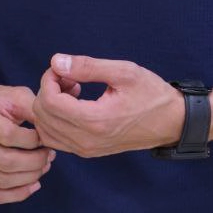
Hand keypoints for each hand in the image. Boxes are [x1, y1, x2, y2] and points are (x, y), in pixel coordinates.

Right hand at [0, 71, 54, 204]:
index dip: (33, 140)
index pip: (8, 135)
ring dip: (30, 177)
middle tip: (49, 155)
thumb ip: (34, 110)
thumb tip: (52, 130)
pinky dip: (17, 194)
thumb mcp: (15, 96)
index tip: (44, 137)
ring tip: (44, 166)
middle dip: (35, 162)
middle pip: (6, 162)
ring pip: (2, 180)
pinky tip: (33, 184)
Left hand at [32, 54, 183, 157]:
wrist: (170, 122)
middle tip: (69, 76)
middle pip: (42, 116)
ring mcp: (85, 149)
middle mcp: (86, 141)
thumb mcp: (123, 72)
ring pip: (45, 130)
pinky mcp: (87, 151)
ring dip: (49, 106)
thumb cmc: (151, 94)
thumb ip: (88, 67)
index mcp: (95, 121)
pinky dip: (54, 119)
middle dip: (48, 90)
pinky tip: (73, 104)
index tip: (63, 68)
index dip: (49, 80)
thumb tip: (56, 62)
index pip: (49, 102)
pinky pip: (55, 138)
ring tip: (72, 89)